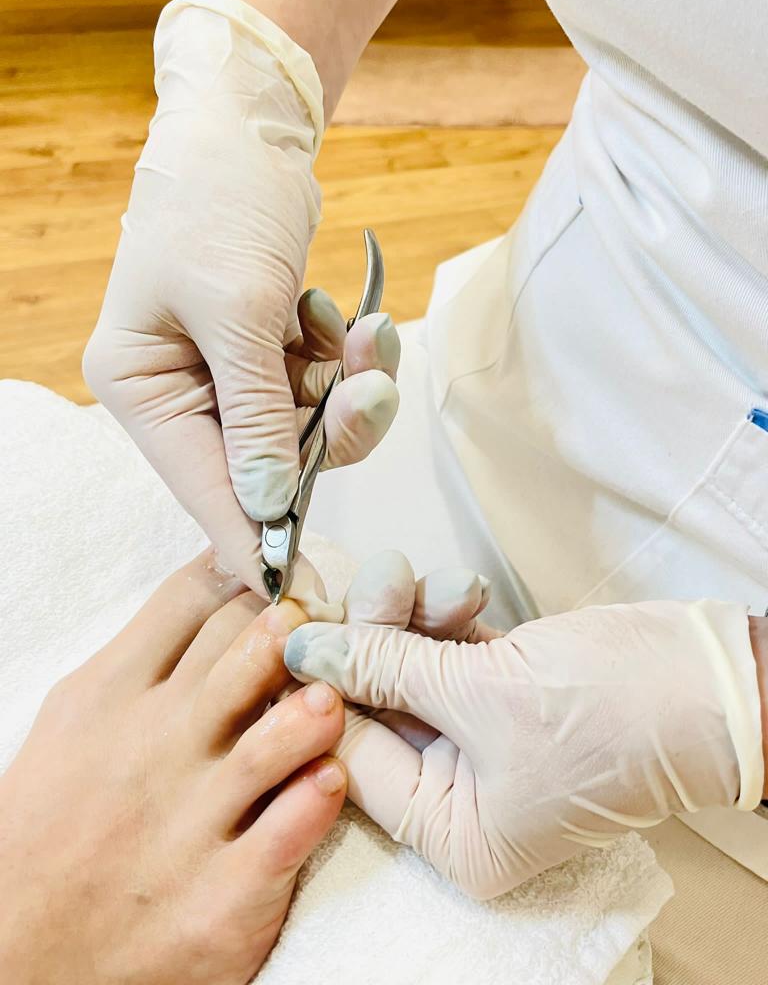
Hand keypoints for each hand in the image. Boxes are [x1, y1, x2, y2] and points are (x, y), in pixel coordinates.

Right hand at [0, 550, 346, 983]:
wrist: (18, 960)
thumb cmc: (49, 832)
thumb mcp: (73, 725)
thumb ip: (139, 662)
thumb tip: (209, 596)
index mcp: (111, 696)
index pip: (194, 602)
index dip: (251, 573)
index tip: (283, 570)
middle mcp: (154, 747)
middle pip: (244, 652)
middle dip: (295, 624)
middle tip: (326, 622)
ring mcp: (189, 820)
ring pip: (273, 740)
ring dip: (313, 711)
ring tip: (329, 700)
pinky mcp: (223, 895)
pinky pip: (286, 834)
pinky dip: (315, 801)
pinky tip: (330, 780)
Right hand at [83, 0, 399, 596]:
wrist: (249, 128)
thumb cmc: (220, 205)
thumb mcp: (235, 309)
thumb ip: (257, 414)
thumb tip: (272, 505)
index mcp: (144, 388)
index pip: (202, 485)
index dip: (254, 535)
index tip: (301, 585)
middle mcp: (183, 392)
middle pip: (267, 461)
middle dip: (329, 434)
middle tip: (371, 393)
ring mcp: (232, 375)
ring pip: (308, 428)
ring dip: (352, 389)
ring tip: (370, 335)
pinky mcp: (273, 354)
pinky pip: (325, 387)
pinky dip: (349, 360)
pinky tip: (352, 319)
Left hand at [286, 596, 763, 898]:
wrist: (712, 678)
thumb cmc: (616, 712)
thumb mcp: (482, 692)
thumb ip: (384, 666)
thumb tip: (304, 651)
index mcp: (460, 836)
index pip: (356, 761)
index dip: (322, 694)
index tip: (296, 631)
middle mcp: (468, 799)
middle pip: (382, 711)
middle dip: (371, 641)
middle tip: (365, 585)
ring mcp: (486, 744)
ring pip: (412, 672)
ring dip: (411, 620)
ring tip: (419, 580)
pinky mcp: (506, 696)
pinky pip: (451, 656)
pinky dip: (447, 620)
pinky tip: (457, 591)